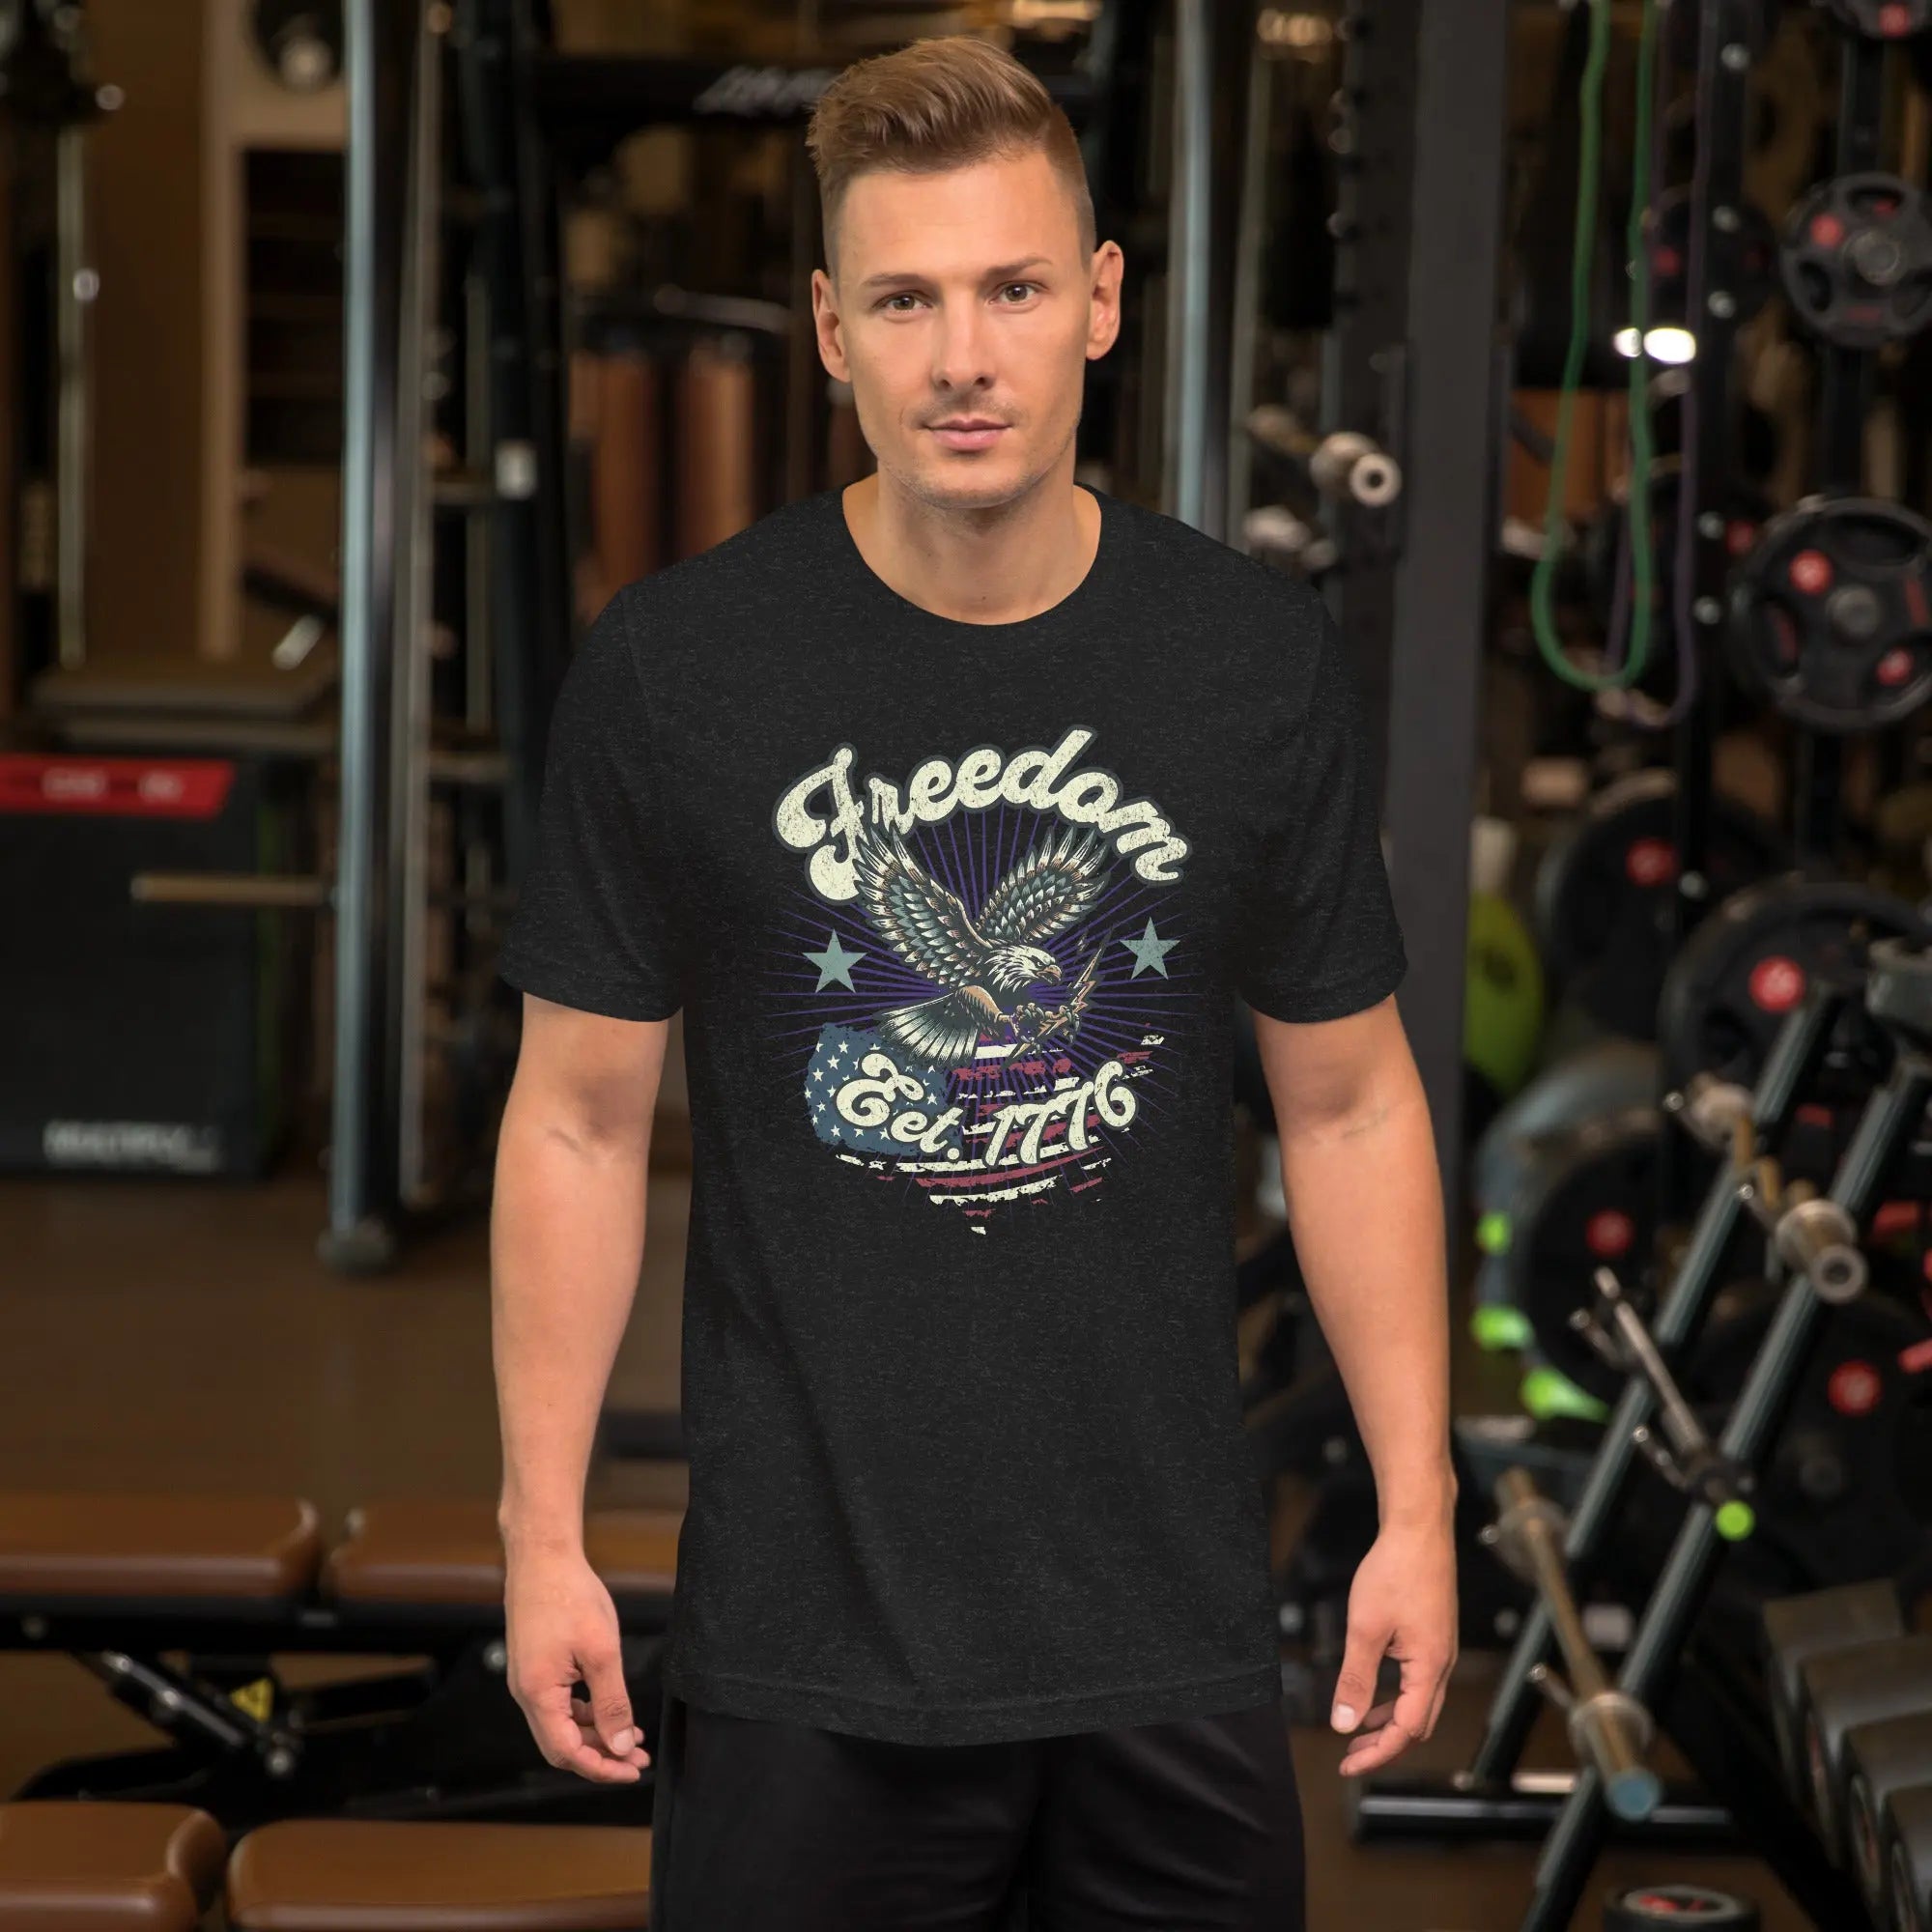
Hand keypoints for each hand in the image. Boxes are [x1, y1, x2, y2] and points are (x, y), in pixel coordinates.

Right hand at [504, 1544, 650, 1782]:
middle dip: (601, 1755)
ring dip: (595, 1734)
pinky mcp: (534, 1667)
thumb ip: (611, 1703)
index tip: (631, 1770)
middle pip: (562, 1745)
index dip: (601, 1767)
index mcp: (538, 1695)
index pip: (567, 1752)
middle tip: (637, 1757)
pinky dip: (584, 1713)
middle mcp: (526, 1694)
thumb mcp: (601, 1652)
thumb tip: (619, 1745)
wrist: (543, 1557)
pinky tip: (609, 1709)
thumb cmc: (570, 1596)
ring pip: (561, 1725)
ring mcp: (528, 1680)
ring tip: (631, 1735)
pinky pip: (558, 1704)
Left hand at [1331, 1515, 1457, 1776]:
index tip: (1348, 1765)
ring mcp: (1440, 1650)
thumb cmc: (1395, 1571)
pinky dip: (1395, 1696)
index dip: (1377, 1753)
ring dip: (1389, 1721)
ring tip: (1358, 1730)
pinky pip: (1417, 1681)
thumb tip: (1344, 1723)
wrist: (1419, 1529)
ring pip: (1418, 1704)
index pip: (1406, 1730)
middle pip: (1417, 1724)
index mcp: (1429, 1668)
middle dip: (1385, 1744)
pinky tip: (1373, 1691)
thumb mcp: (1366, 1629)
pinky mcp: (1433, 1636)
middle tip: (1351, 1755)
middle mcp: (1442, 1664)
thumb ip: (1356, 1679)